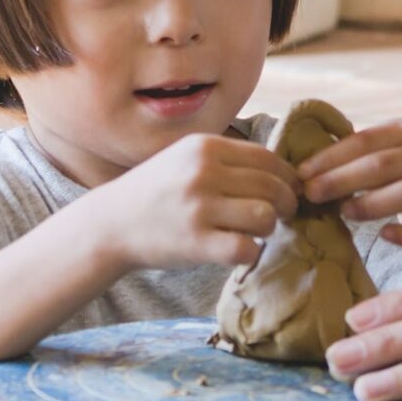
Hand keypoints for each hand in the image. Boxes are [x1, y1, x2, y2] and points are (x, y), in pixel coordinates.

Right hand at [90, 133, 299, 271]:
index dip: (288, 178)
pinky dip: (250, 253)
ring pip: (265, 217)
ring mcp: (199, 208)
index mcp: (206, 147)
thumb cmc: (157, 191)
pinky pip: (246, 248)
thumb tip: (281, 169)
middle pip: (272, 187)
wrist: (112, 223)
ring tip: (255, 232)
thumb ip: (227, 158)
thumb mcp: (186, 157)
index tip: (290, 191)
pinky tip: (239, 251)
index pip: (268, 159)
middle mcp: (204, 173)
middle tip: (281, 216)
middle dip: (286, 204)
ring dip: (269, 228)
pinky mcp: (195, 242)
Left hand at [299, 119, 401, 249]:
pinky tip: (384, 235)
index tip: (301, 173)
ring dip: (370, 204)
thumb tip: (301, 170)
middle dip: (341, 179)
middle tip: (311, 194)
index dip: (331, 156)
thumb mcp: (386, 153)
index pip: (364, 141)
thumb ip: (354, 155)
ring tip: (344, 212)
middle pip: (381, 165)